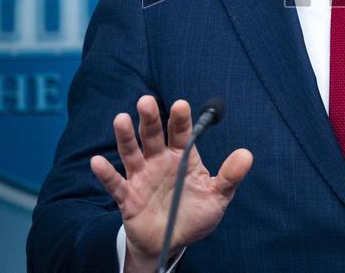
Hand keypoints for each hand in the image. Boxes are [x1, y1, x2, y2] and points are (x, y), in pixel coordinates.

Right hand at [90, 96, 252, 269]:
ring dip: (126, 136)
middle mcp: (159, 160)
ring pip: (132, 152)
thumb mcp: (217, 197)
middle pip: (152, 135)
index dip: (180, 119)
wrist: (171, 242)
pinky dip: (106, 173)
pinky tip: (97, 162)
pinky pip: (116, 184)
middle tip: (146, 101)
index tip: (181, 105)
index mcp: (182, 156)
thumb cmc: (194, 214)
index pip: (181, 132)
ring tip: (121, 119)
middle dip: (150, 118)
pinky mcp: (128, 197)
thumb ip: (230, 176)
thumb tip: (247, 155)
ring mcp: (141, 176)